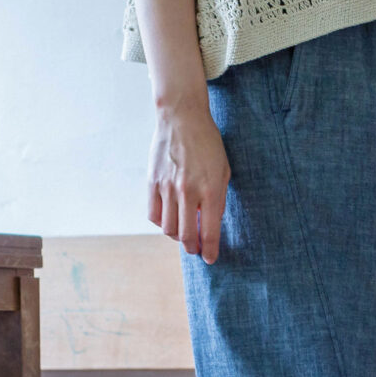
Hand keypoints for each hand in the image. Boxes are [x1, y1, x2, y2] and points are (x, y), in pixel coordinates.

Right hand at [147, 98, 230, 264]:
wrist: (182, 117)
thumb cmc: (208, 144)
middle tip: (196, 249)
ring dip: (177, 236)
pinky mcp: (152, 182)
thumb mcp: (223, 171)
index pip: (209, 232)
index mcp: (210, 190)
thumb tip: (210, 225)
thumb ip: (218, 200)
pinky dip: (161, 222)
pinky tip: (169, 218)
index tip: (210, 259)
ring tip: (183, 232)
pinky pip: (153, 215)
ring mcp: (168, 188)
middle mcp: (188, 192)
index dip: (210, 251)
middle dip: (193, 248)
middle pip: (186, 236)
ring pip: (168, 229)